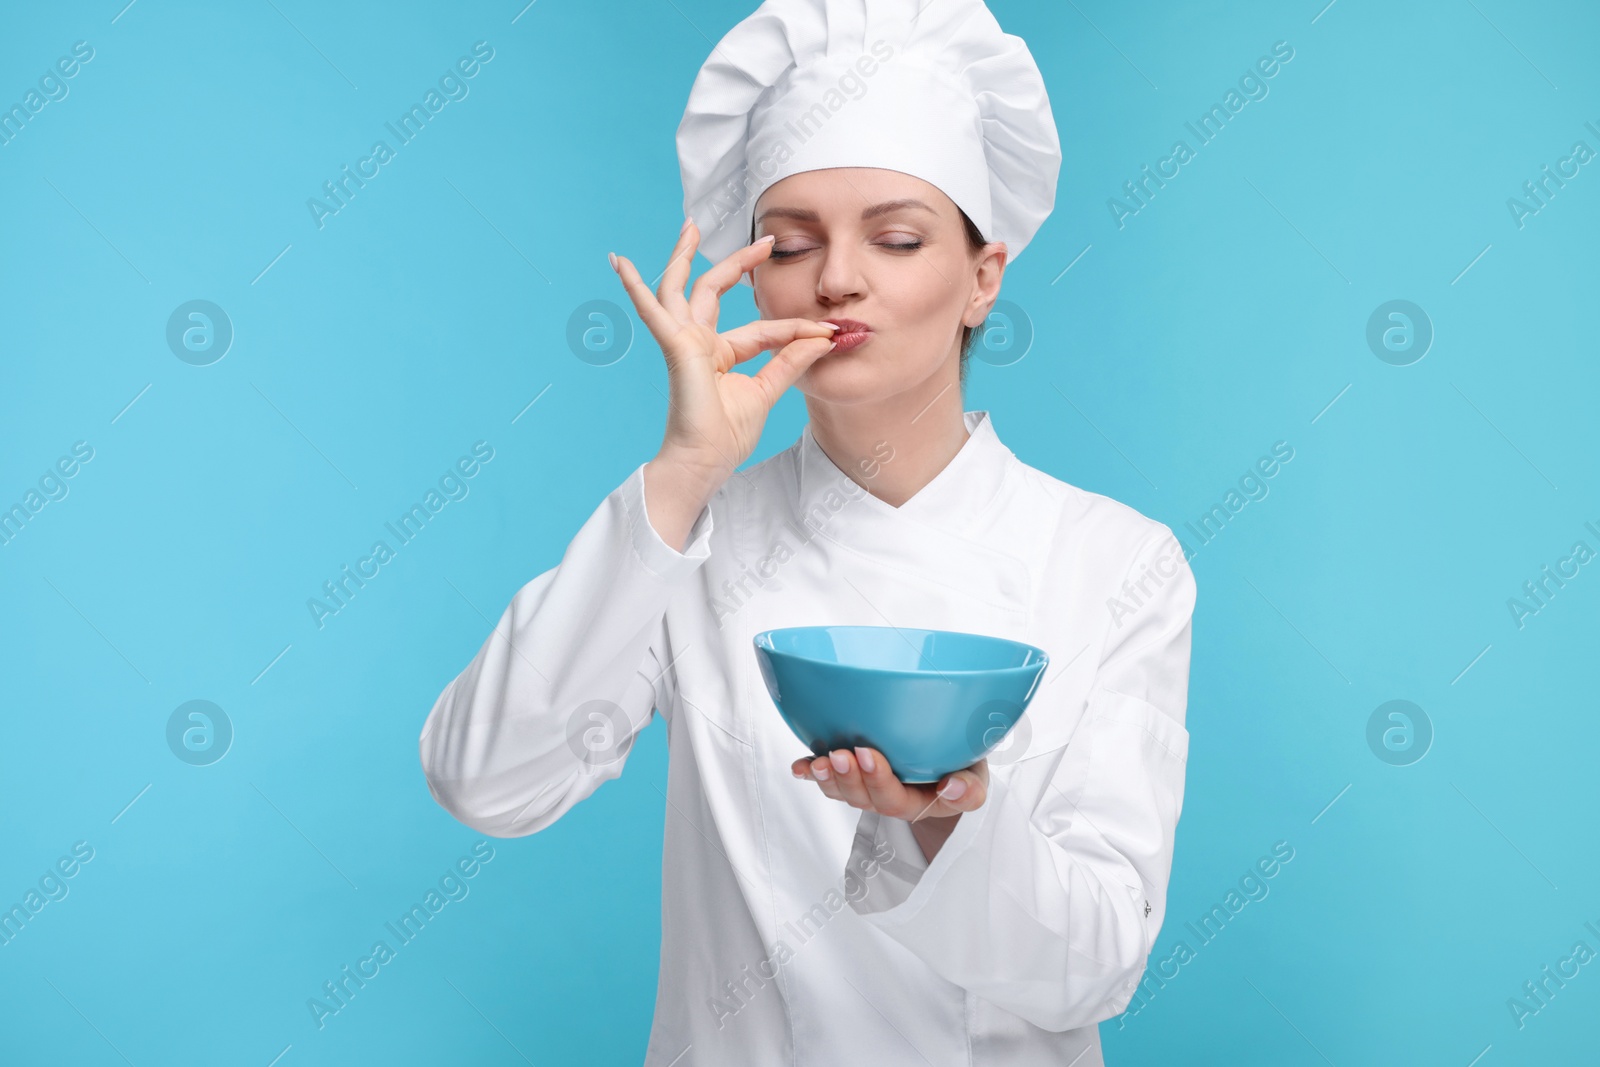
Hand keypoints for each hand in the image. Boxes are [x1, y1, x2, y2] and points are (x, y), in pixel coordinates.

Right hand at [609, 219, 838, 493]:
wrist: (705, 461)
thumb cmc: (726, 436)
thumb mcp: (767, 391)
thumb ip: (790, 361)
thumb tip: (824, 338)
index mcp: (721, 355)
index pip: (761, 328)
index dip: (794, 329)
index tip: (826, 331)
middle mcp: (699, 342)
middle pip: (715, 291)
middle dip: (738, 262)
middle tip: (765, 240)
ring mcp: (683, 341)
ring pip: (680, 288)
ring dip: (684, 256)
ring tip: (690, 226)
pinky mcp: (673, 346)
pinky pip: (652, 309)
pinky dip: (635, 286)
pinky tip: (619, 262)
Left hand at [790, 746, 988, 821]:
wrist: (952, 758)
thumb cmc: (963, 768)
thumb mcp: (976, 780)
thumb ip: (969, 790)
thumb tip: (953, 789)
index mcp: (916, 803)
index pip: (893, 800)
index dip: (877, 780)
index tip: (869, 754)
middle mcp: (886, 797)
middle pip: (861, 798)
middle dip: (847, 778)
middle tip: (839, 755)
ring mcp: (866, 785)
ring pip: (841, 790)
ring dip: (826, 778)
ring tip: (818, 761)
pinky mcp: (852, 771)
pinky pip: (829, 777)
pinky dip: (811, 772)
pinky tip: (799, 766)